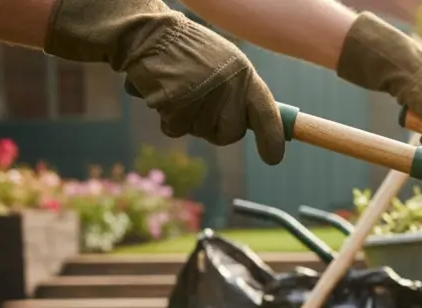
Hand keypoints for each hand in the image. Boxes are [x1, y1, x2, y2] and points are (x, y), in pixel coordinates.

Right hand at [44, 0, 284, 164]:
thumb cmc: (188, 52)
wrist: (149, 35)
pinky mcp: (176, 105)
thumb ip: (241, 93)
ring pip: (200, 132)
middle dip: (216, 128)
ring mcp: (202, 97)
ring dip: (188, 119)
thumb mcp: (225, 64)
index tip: (273, 158)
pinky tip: (164, 93)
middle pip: (231, 134)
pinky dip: (167, 118)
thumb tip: (255, 125)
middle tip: (200, 103)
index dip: (272, 139)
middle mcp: (227, 86)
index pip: (268, 114)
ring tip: (179, 88)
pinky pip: (175, 129)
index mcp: (244, 74)